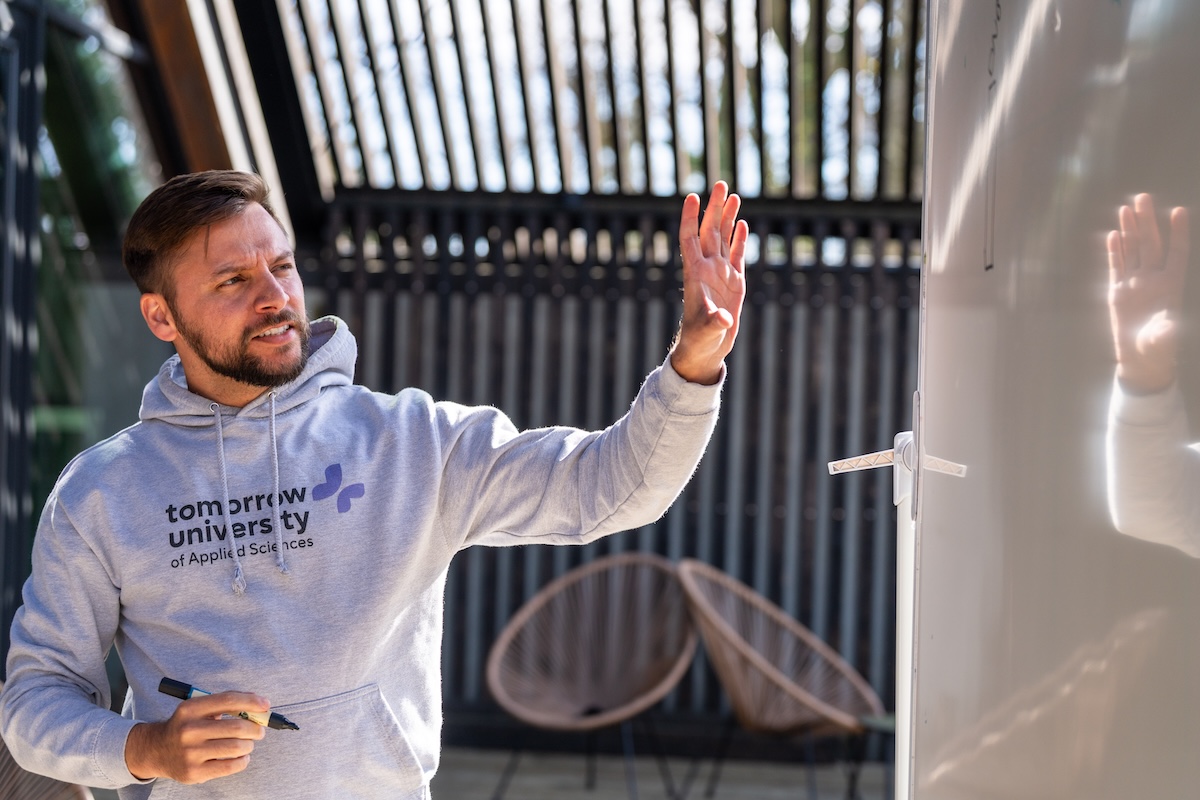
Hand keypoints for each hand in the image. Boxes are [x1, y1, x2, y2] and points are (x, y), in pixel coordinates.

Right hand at [125, 691, 267, 783]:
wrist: (156, 750)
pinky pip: (231, 766)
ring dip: (249, 745)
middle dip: (255, 728)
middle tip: (258, 730)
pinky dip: (243, 760)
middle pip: (237, 727)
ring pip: (237, 747)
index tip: (265, 705)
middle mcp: (188, 730)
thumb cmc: (186, 727)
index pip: (228, 700)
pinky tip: (241, 757)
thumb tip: (259, 705)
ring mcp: (190, 753)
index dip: (251, 701)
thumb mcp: (198, 709)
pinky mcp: (194, 772)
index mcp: (190, 709)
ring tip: (247, 744)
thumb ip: (225, 704)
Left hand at [670, 181, 748, 384]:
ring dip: (726, 217)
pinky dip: (739, 239)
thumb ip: (714, 322)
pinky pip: (736, 255)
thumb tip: (723, 319)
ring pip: (723, 238)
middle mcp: (707, 269)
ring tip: (733, 195)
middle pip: (709, 231)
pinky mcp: (734, 283)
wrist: (706, 350)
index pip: (690, 239)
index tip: (693, 196)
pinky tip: (741, 223)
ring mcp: (721, 274)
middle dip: (715, 208)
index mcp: (696, 274)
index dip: (691, 218)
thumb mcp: (707, 331)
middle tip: (720, 183)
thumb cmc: (700, 340)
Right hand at [1107, 193, 1189, 393]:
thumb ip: (1167, 330)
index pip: (1176, 252)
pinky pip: (1116, 266)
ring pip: (1133, 250)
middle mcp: (1153, 278)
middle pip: (1151, 244)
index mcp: (1171, 285)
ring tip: (1125, 209)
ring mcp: (1135, 282)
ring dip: (1130, 230)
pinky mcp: (1117, 290)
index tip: (1179, 211)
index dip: (1178, 233)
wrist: (1140, 358)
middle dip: (1147, 222)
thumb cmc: (1158, 348)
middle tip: (1143, 198)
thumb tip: (1172, 326)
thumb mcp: (1165, 339)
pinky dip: (1115, 251)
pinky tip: (1113, 235)